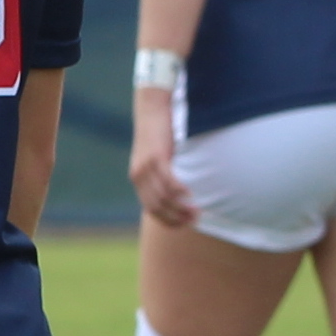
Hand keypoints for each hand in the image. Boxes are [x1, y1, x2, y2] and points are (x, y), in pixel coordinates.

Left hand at [130, 97, 195, 229]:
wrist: (151, 111)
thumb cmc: (158, 135)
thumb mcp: (158, 159)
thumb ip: (162, 175)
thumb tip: (178, 192)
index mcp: (138, 180)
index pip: (151, 210)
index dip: (168, 221)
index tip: (185, 224)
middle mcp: (138, 176)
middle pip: (157, 207)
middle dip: (177, 217)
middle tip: (195, 219)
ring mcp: (145, 168)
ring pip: (163, 197)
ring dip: (181, 207)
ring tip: (197, 210)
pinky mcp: (155, 157)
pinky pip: (168, 180)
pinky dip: (179, 190)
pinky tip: (190, 194)